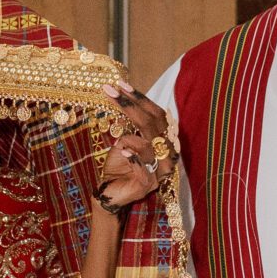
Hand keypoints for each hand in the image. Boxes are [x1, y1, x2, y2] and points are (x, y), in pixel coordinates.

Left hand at [96, 87, 175, 213]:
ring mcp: (159, 173)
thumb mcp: (124, 140)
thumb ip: (131, 125)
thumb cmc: (118, 165)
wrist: (110, 192)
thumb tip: (124, 98)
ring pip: (150, 147)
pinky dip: (132, 158)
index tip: (121, 85)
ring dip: (131, 138)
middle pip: (154, 126)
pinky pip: (142, 168)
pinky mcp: (148, 186)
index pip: (158, 116)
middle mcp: (166, 156)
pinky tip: (122, 152)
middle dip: (132, 106)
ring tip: (117, 140)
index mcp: (164, 142)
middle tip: (111, 91)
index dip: (141, 99)